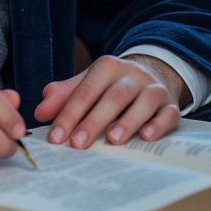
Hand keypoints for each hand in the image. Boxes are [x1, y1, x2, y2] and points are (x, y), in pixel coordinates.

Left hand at [34, 54, 185, 148]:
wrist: (153, 73)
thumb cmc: (112, 85)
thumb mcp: (88, 83)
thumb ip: (63, 95)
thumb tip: (39, 111)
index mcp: (106, 66)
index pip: (85, 91)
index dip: (69, 114)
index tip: (56, 138)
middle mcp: (131, 74)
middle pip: (112, 96)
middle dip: (93, 120)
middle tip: (78, 144)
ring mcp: (153, 88)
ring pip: (141, 102)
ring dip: (127, 121)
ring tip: (112, 140)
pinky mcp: (170, 104)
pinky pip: (168, 113)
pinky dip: (158, 125)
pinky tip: (146, 137)